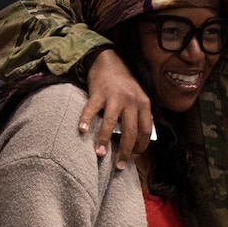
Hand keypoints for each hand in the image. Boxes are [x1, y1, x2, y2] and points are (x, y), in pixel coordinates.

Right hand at [79, 50, 153, 168]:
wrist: (109, 61)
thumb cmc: (124, 84)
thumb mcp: (138, 98)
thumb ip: (140, 116)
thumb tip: (139, 141)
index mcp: (143, 104)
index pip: (146, 131)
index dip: (141, 147)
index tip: (134, 158)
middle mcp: (131, 101)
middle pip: (131, 131)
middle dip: (125, 151)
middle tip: (119, 166)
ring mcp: (114, 96)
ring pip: (111, 122)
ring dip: (104, 140)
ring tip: (99, 154)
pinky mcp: (98, 92)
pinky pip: (91, 109)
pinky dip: (86, 119)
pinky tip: (81, 130)